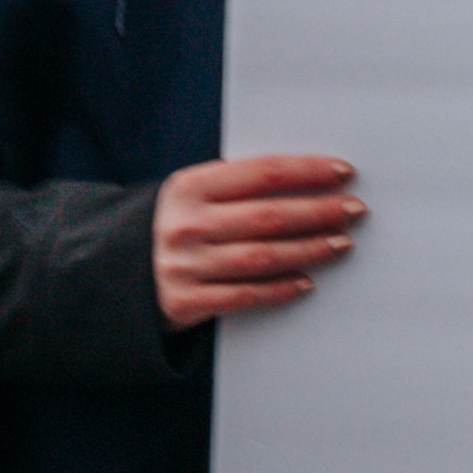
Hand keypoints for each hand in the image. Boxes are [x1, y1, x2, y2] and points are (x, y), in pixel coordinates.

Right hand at [153, 154, 365, 327]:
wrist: (117, 274)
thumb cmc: (173, 227)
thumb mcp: (192, 196)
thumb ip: (236, 188)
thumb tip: (310, 182)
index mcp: (190, 186)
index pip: (262, 173)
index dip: (307, 171)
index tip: (343, 171)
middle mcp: (187, 224)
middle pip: (269, 216)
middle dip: (319, 211)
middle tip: (355, 210)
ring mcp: (186, 265)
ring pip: (264, 257)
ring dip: (310, 249)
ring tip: (342, 243)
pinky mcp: (187, 302)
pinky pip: (246, 295)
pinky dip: (280, 289)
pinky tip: (308, 281)